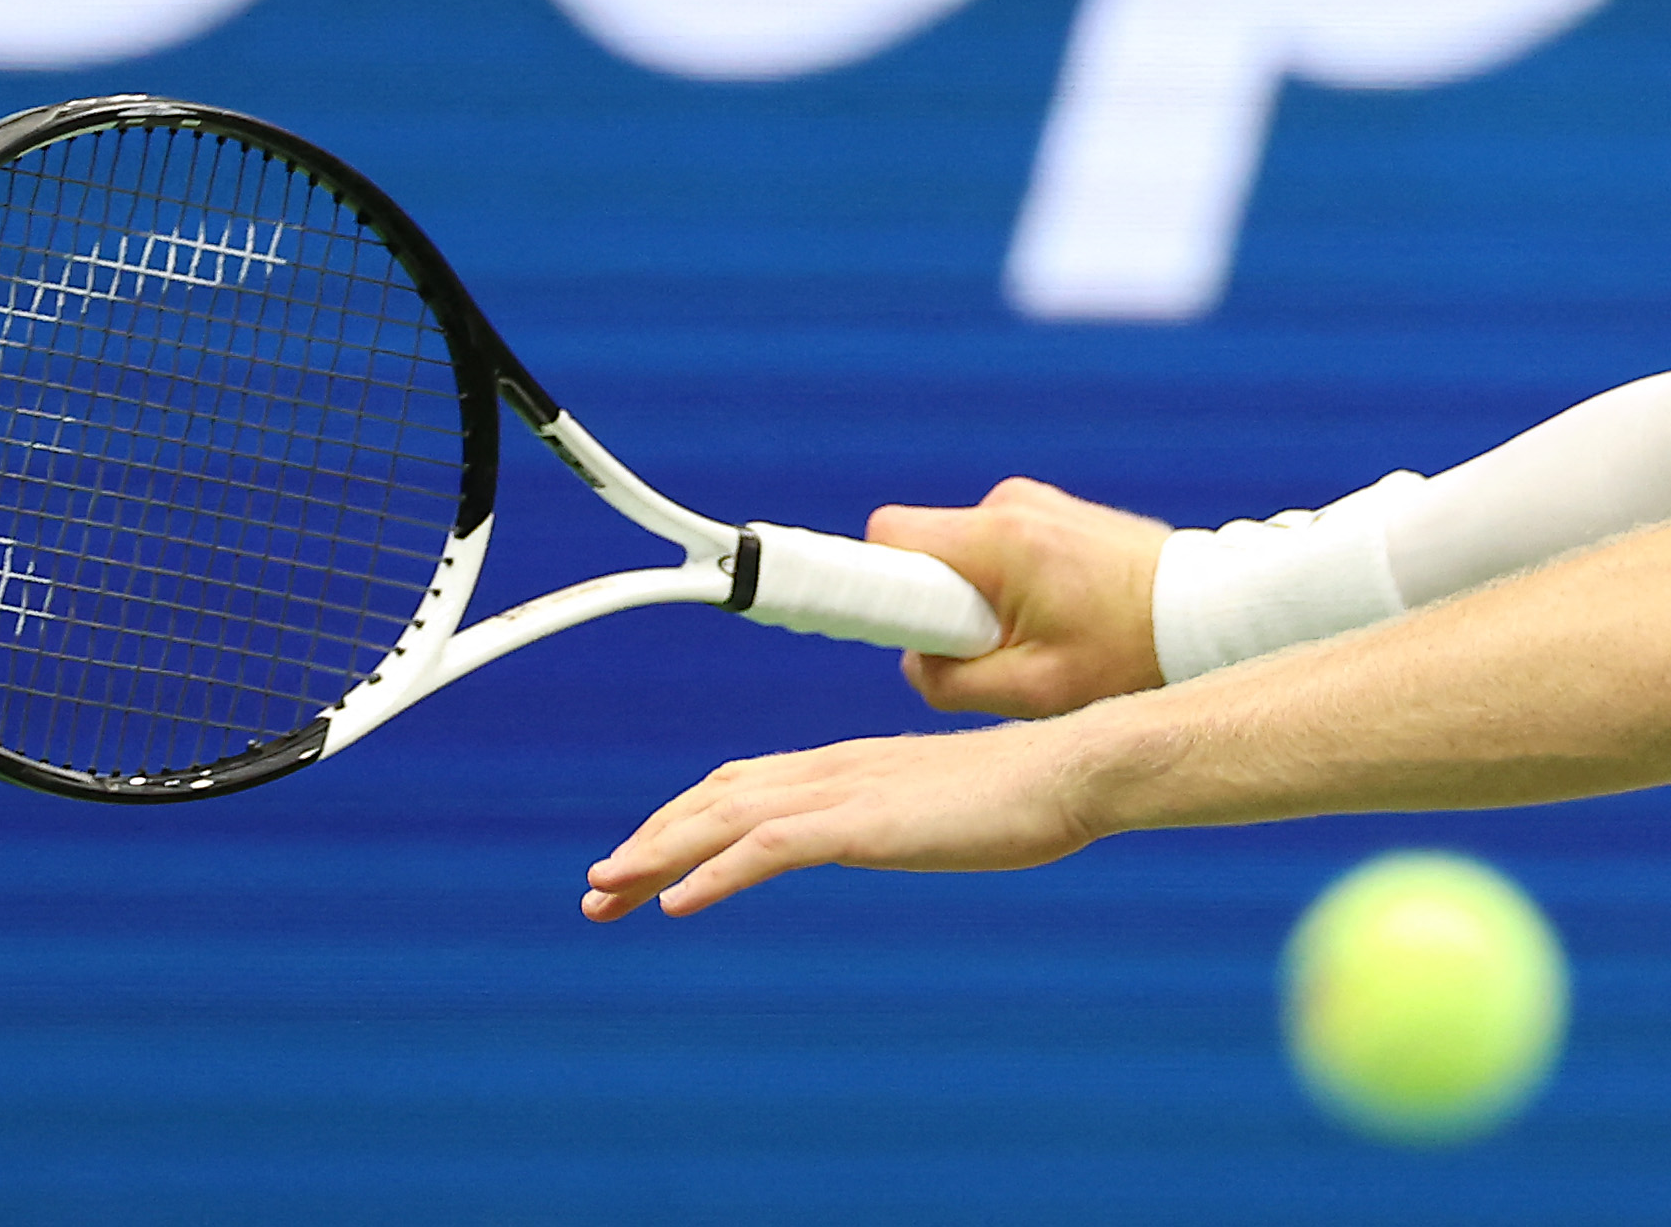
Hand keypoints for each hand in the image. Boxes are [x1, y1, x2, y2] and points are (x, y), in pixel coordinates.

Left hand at [581, 720, 1103, 920]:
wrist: (1073, 770)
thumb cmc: (1027, 793)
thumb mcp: (945, 808)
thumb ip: (906, 815)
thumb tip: (898, 831)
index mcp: (851, 766)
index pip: (743, 785)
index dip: (684, 820)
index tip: (643, 860)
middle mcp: (835, 769)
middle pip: (716, 798)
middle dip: (650, 841)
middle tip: (596, 888)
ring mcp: (848, 791)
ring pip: (726, 818)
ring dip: (659, 855)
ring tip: (608, 891)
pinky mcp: (866, 822)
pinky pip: (771, 847)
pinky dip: (715, 872)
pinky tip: (676, 904)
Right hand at [866, 478, 1168, 717]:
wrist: (1210, 618)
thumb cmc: (1132, 656)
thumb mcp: (1034, 691)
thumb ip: (951, 683)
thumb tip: (916, 663)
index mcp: (1001, 539)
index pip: (891, 535)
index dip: (871, 579)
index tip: (878, 618)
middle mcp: (1013, 503)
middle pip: (924, 546)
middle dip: (938, 602)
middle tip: (991, 649)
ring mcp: (1036, 502)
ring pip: (964, 553)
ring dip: (981, 598)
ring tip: (1044, 638)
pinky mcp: (1055, 512)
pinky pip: (999, 549)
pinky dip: (1012, 587)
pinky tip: (1062, 619)